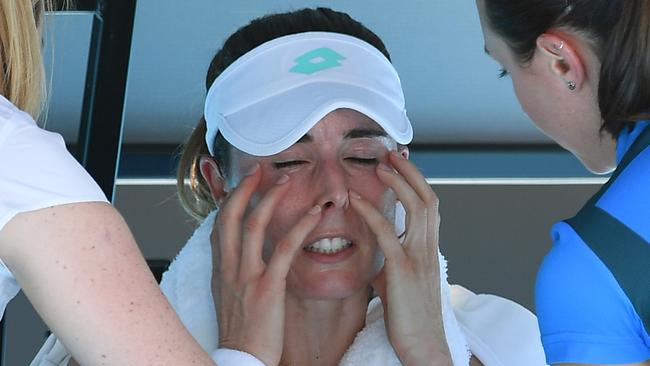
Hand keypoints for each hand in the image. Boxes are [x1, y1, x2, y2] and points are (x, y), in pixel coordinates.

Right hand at [210, 165, 321, 365]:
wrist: (241, 360)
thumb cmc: (240, 333)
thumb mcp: (227, 298)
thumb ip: (233, 273)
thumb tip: (240, 257)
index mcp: (219, 270)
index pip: (219, 225)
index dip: (230, 200)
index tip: (242, 184)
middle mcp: (228, 267)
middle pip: (231, 215)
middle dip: (244, 188)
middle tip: (259, 169)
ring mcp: (246, 275)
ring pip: (254, 224)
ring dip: (271, 198)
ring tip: (286, 180)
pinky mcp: (268, 286)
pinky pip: (284, 248)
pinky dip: (300, 227)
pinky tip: (314, 214)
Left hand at [349, 151, 451, 365]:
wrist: (423, 346)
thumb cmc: (409, 317)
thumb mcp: (399, 280)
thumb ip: (391, 258)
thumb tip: (377, 247)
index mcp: (428, 249)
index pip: (429, 205)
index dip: (416, 180)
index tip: (402, 162)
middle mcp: (428, 248)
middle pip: (428, 197)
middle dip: (410, 171)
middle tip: (391, 153)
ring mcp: (418, 257)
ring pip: (417, 207)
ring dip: (398, 182)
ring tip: (381, 165)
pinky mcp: (402, 270)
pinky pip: (388, 233)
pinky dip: (372, 212)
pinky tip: (357, 200)